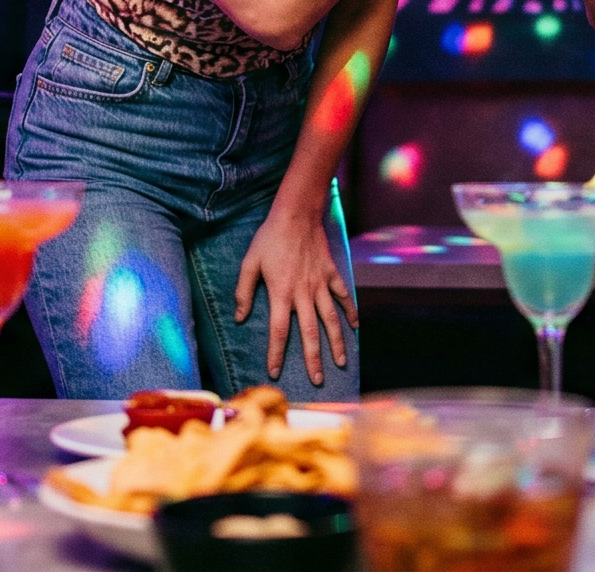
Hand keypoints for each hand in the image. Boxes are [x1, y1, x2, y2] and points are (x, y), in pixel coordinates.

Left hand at [234, 202, 355, 385]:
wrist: (296, 214)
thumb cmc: (270, 238)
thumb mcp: (250, 262)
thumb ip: (244, 291)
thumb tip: (239, 317)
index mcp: (281, 293)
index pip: (278, 331)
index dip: (276, 353)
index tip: (275, 372)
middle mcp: (303, 293)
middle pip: (309, 333)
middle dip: (313, 359)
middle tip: (318, 381)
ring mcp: (320, 284)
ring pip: (330, 320)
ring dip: (336, 343)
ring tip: (340, 363)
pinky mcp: (332, 274)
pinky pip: (343, 296)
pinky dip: (350, 311)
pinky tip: (355, 327)